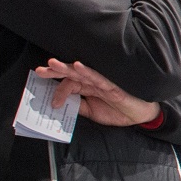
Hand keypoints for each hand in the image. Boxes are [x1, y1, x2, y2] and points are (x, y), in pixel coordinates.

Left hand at [35, 58, 161, 126]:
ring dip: (66, 68)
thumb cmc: (119, 112)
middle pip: (71, 73)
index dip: (57, 90)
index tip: (50, 101)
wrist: (141, 116)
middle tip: (40, 71)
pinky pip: (98, 77)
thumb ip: (79, 107)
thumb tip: (62, 105)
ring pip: (81, 72)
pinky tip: (77, 66)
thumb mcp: (93, 113)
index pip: (69, 83)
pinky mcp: (112, 86)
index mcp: (88, 87)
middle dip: (55, 71)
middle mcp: (94, 82)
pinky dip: (88, 71)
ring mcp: (103, 82)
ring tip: (52, 64)